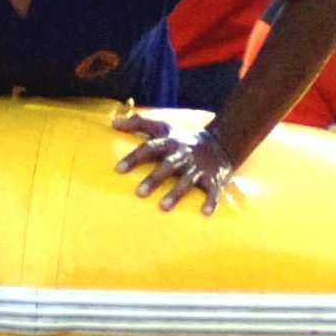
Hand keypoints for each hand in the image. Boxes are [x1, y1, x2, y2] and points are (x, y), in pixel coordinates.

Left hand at [113, 112, 241, 213]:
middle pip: (168, 166)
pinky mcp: (214, 179)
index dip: (134, 158)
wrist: (221, 143)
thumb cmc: (183, 139)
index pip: (149, 148)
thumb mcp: (163, 128)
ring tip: (163, 208)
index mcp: (170, 144)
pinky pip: (213, 191)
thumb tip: (113, 122)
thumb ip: (139, 124)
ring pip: (187, 181)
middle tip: (139, 193)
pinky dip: (211, 201)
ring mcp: (199, 168)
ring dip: (176, 194)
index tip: (118, 169)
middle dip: (154, 179)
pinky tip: (205, 213)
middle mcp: (184, 155)